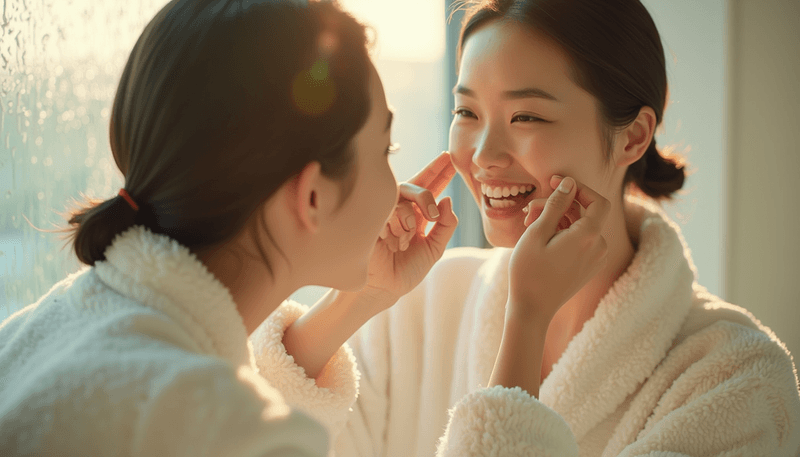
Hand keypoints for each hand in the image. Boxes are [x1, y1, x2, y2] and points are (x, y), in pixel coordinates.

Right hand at [361, 151, 457, 305]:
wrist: (384, 289)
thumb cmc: (406, 270)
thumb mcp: (434, 249)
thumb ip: (446, 225)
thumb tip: (448, 200)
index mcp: (416, 214)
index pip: (429, 187)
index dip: (439, 171)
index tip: (449, 157)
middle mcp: (400, 209)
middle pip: (415, 185)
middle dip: (426, 196)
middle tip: (432, 216)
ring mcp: (384, 212)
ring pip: (402, 199)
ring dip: (408, 222)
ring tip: (403, 242)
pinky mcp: (370, 217)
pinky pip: (387, 210)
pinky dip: (394, 228)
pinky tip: (389, 243)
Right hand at [507, 176, 609, 322]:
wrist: (532, 309)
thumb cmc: (529, 271)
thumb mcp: (537, 232)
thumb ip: (556, 205)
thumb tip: (569, 183)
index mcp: (588, 236)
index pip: (597, 200)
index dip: (578, 188)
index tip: (555, 183)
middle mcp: (599, 247)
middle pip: (585, 213)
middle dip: (559, 206)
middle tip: (529, 210)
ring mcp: (596, 258)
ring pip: (581, 226)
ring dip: (558, 220)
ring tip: (531, 226)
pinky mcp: (589, 266)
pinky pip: (582, 240)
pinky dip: (564, 234)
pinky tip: (542, 239)